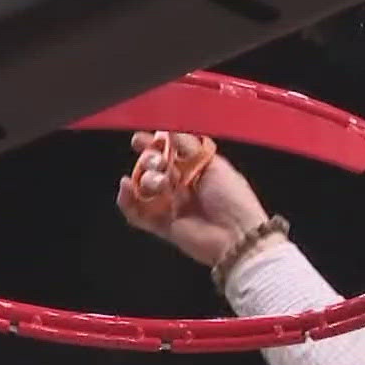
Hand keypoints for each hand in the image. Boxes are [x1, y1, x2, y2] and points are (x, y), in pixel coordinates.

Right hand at [115, 131, 274, 267]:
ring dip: (145, 180)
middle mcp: (182, 187)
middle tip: (157, 163)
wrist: (237, 236)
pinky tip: (127, 188)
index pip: (169, 152)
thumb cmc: (233, 198)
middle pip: (153, 168)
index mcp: (196, 169)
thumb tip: (168, 127)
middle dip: (149, 161)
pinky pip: (137, 214)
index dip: (154, 144)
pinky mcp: (164, 226)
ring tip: (160, 185)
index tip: (141, 139)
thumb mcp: (212, 164)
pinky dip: (127, 201)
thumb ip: (188, 146)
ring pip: (144, 188)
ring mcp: (172, 207)